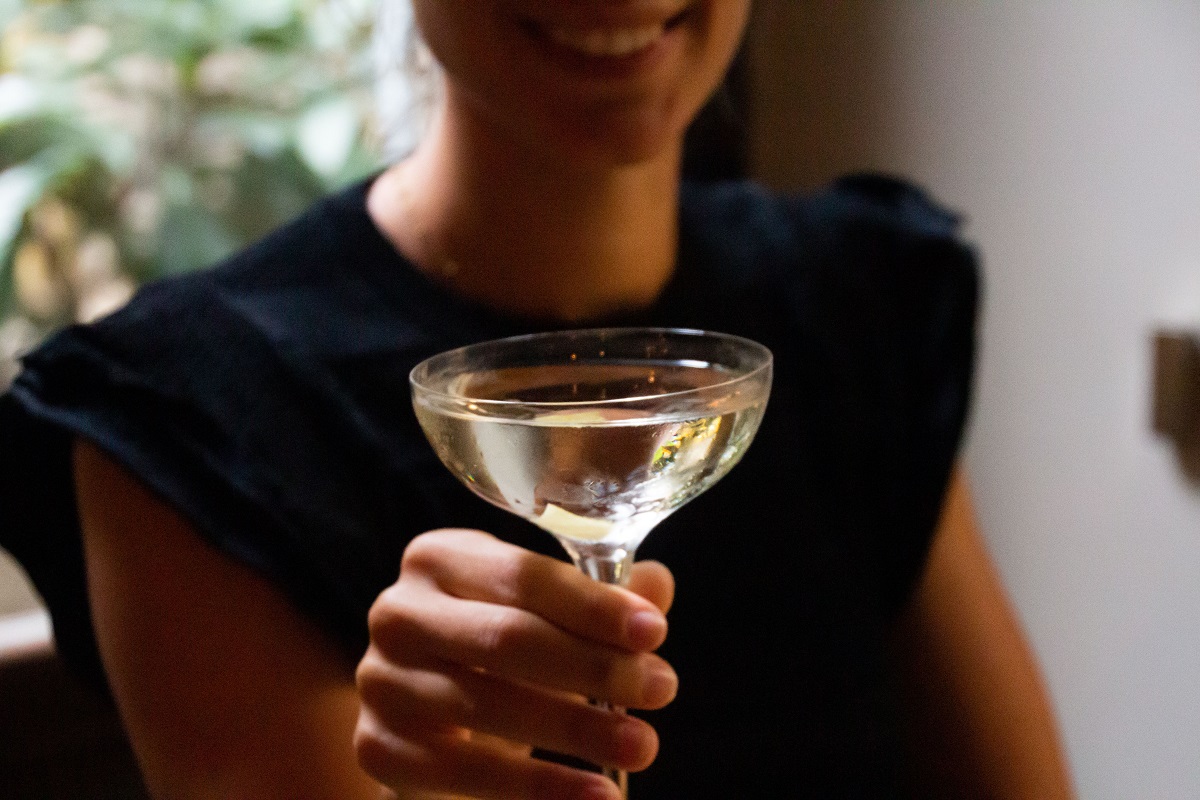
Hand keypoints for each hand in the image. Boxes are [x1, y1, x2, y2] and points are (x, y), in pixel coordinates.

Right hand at [354, 529, 675, 799]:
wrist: (420, 716)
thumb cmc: (492, 651)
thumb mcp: (539, 614)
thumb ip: (595, 601)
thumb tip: (656, 585)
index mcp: (440, 559)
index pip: (524, 575)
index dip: (593, 605)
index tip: (654, 632)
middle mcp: (398, 611)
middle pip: (506, 638)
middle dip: (594, 666)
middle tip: (662, 688)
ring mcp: (381, 681)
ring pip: (489, 705)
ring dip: (577, 730)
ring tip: (641, 746)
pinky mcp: (379, 747)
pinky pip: (467, 773)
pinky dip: (539, 787)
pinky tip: (595, 794)